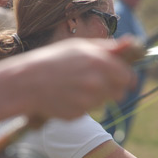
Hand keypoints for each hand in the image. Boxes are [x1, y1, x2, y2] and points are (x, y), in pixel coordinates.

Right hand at [21, 37, 138, 119]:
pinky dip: (81, 105)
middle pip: (119, 93)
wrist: (27, 82)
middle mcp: (96, 83)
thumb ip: (107, 48)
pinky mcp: (77, 114)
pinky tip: (66, 96)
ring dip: (95, 97)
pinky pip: (87, 111)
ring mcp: (87, 101)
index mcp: (99, 62)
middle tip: (95, 83)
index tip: (123, 80)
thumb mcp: (79, 47)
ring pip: (103, 103)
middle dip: (112, 89)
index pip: (127, 76)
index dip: (126, 78)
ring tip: (75, 87)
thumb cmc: (52, 60)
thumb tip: (131, 43)